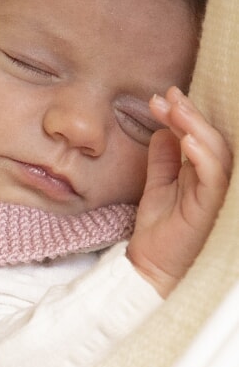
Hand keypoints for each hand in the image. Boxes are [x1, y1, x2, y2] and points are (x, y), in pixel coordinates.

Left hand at [127, 87, 232, 297]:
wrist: (150, 269)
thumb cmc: (159, 233)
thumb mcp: (158, 188)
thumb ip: (162, 161)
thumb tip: (163, 131)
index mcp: (203, 174)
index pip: (198, 137)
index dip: (183, 116)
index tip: (161, 99)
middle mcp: (214, 181)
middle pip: (209, 138)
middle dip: (188, 114)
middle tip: (168, 96)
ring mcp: (216, 192)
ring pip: (215, 151)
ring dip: (195, 126)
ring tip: (176, 109)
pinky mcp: (212, 205)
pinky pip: (213, 175)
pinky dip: (201, 155)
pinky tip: (187, 140)